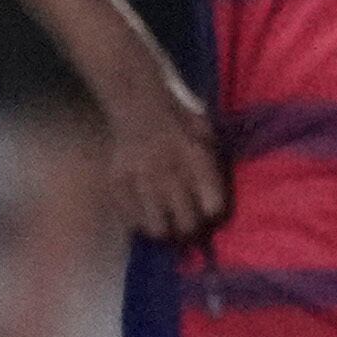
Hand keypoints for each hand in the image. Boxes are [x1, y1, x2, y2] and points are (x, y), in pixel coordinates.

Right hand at [98, 68, 227, 242]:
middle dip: (192, 228)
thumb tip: (218, 206)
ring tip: (167, 224)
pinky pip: (132, 222)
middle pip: (187, 224)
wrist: (138, 106)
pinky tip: (146, 215)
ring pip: (159, 229)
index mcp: (195, 159)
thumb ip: (214, 167)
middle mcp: (168, 172)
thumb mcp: (206, 135)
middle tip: (189, 224)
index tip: (210, 212)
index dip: (214, 214)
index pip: (213, 207)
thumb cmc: (179, 121)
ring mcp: (140, 181)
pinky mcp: (118, 186)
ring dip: (166, 230)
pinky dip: (141, 224)